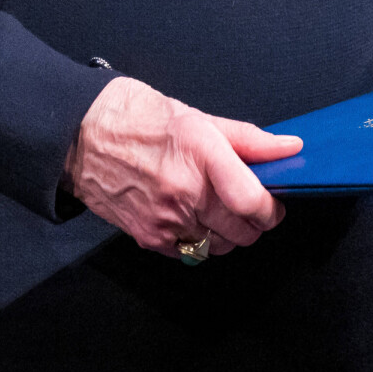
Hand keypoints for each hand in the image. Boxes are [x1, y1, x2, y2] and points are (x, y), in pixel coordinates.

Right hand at [63, 75, 302, 257]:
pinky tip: (190, 216)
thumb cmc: (141, 119)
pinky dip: (200, 241)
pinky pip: (192, 253)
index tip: (274, 202)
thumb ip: (248, 140)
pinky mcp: (149, 238)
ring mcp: (165, 219)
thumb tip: (290, 148)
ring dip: (228, 234)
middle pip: (242, 231)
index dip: (271, 208)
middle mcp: (184, 190)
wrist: (83, 137)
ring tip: (216, 208)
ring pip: (220, 246)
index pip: (251, 200)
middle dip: (254, 222)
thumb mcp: (198, 118)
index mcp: (201, 151)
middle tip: (247, 203)